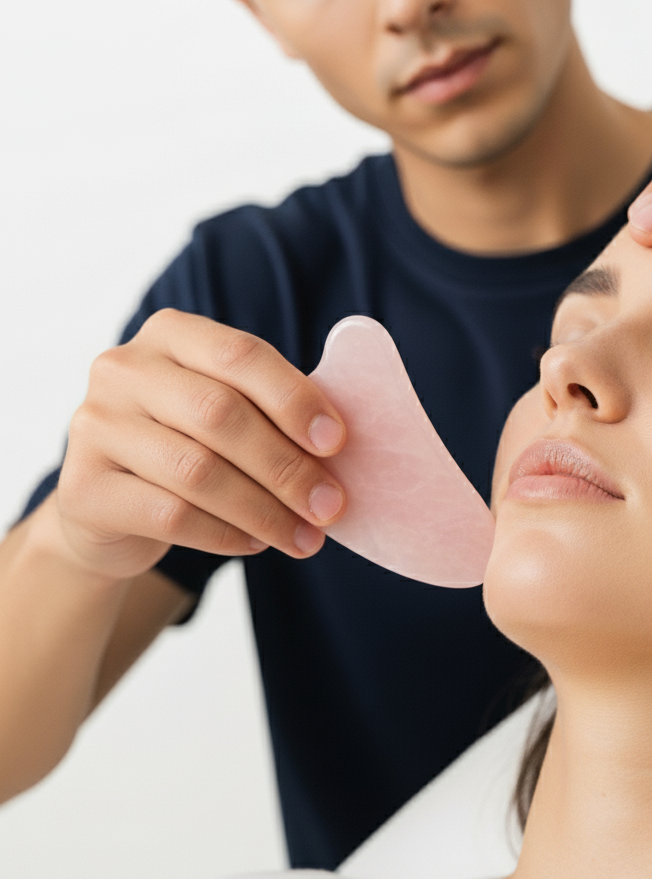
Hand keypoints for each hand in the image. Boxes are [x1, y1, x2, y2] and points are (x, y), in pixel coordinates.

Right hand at [55, 310, 346, 578]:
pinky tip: (256, 544)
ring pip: (197, 471)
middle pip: (220, 415)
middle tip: (331, 506)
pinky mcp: (82, 489)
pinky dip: (226, 534)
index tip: (337, 443)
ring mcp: (94, 426)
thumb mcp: (228, 412)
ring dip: (265, 510)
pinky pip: (170, 515)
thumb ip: (273, 412)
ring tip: (305, 536)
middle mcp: (124, 369)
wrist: (109, 507)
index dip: (294, 399)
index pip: (241, 355)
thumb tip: (342, 445)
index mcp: (170, 334)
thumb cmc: (190, 447)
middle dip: (286, 466)